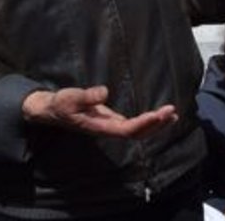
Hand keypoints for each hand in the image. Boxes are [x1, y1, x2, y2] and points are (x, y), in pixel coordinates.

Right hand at [22, 85, 177, 138]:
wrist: (52, 110)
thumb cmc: (60, 105)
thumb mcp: (70, 98)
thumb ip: (87, 96)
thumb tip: (105, 91)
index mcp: (101, 126)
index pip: (127, 129)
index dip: (143, 123)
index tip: (157, 114)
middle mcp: (109, 129)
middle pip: (137, 133)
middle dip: (155, 124)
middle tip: (171, 111)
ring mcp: (111, 126)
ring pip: (137, 130)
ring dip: (155, 124)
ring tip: (172, 115)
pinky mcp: (111, 120)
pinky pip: (134, 124)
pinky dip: (148, 121)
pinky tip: (158, 115)